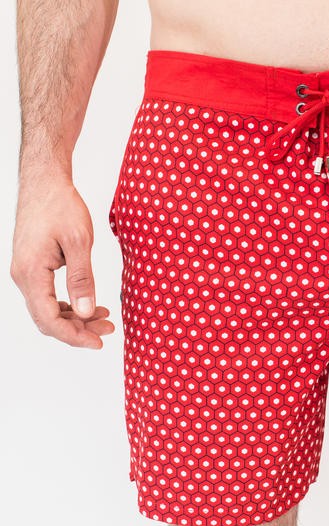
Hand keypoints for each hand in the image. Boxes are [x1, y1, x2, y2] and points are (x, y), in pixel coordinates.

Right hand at [10, 178, 115, 347]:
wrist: (45, 183)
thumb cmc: (61, 206)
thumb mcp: (79, 242)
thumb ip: (82, 279)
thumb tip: (85, 311)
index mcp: (31, 273)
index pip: (49, 319)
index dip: (74, 336)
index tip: (99, 342)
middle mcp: (23, 276)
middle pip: (48, 319)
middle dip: (79, 329)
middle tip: (108, 330)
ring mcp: (26, 273)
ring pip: (49, 309)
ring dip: (76, 318)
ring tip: (105, 318)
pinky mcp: (33, 268)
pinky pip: (48, 297)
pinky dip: (70, 305)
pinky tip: (91, 305)